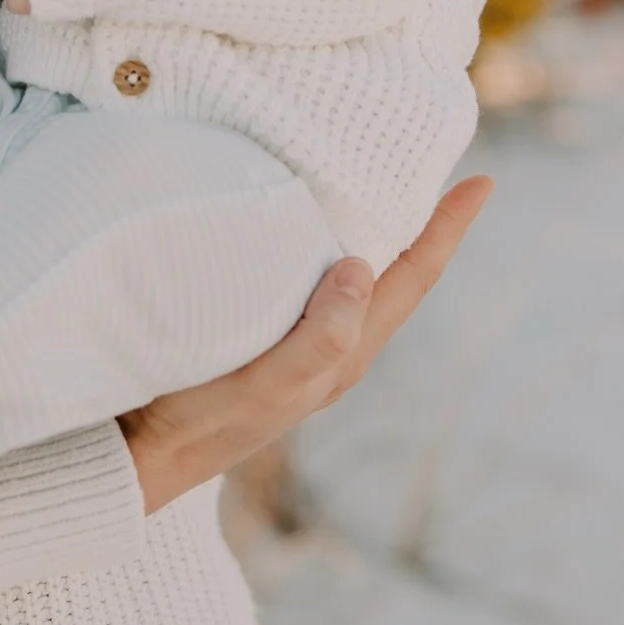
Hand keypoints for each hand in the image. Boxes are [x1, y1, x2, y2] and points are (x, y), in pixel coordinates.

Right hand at [119, 175, 492, 514]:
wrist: (140, 456)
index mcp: (345, 352)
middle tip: (438, 168)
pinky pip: (316, 281)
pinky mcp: (265, 337)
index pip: (413, 277)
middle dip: (424, 223)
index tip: (484, 180)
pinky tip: (307, 225)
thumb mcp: (267, 385)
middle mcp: (334, 347)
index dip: (449, 229)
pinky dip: (329, 244)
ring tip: (384, 185)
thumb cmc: (202, 418)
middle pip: (398, 274)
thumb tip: (364, 268)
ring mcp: (301, 344)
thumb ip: (321, 338)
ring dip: (379, 232)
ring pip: (359, 278)